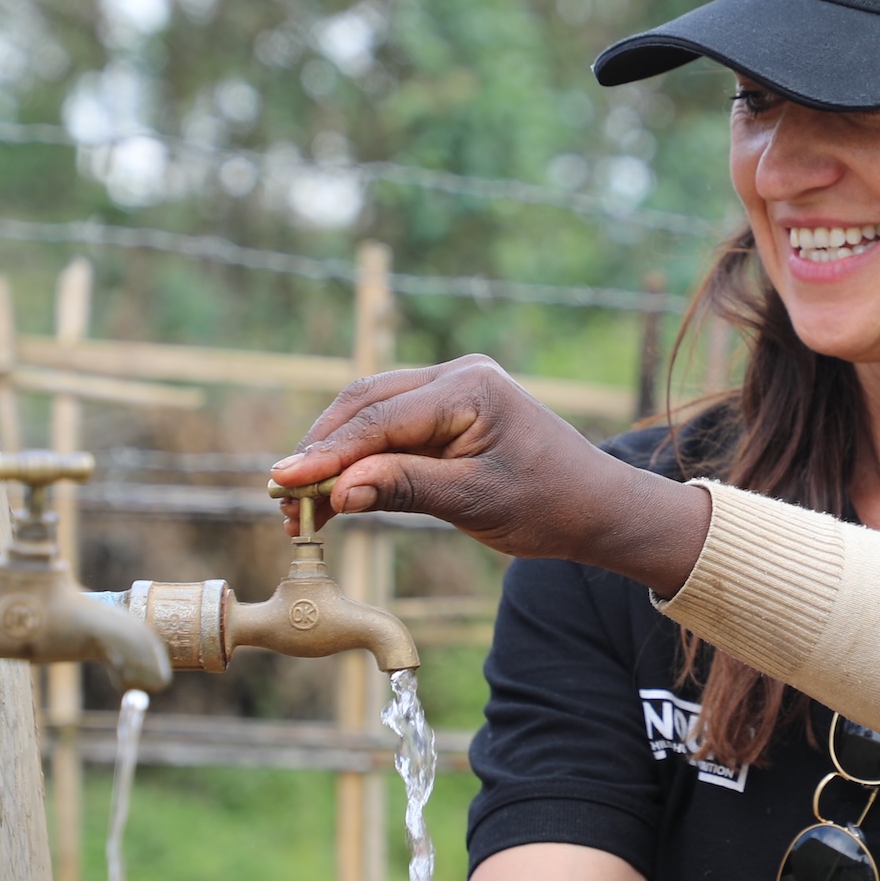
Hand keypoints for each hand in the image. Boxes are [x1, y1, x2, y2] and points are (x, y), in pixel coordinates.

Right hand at [267, 356, 711, 591]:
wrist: (596, 505)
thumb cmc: (547, 504)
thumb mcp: (474, 502)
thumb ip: (403, 488)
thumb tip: (337, 492)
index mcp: (470, 388)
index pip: (382, 419)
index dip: (328, 454)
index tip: (285, 482)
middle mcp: (457, 375)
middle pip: (366, 404)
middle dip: (322, 451)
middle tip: (283, 496)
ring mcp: (452, 387)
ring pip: (372, 413)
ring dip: (334, 454)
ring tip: (299, 501)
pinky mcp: (447, 409)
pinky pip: (391, 426)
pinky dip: (361, 456)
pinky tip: (334, 490)